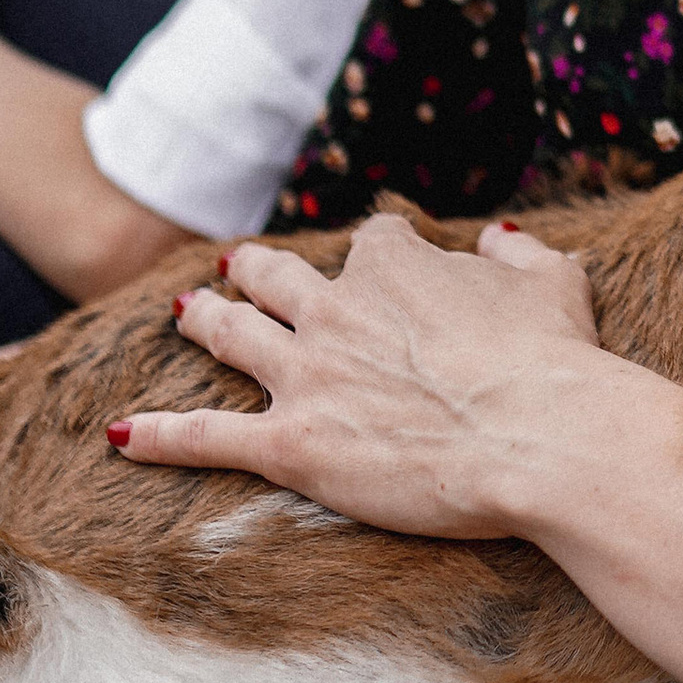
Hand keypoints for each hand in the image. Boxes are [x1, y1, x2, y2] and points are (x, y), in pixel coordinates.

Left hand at [109, 215, 614, 540]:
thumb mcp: (555, 283)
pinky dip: (162, 434)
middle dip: (256, 270)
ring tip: (183, 312)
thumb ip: (521, 255)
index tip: (384, 258)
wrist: (544, 438)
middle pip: (278, 277)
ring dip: (205, 321)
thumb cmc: (560, 363)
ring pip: (233, 336)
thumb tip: (500, 237)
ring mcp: (307, 375)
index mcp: (397, 265)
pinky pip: (207, 436)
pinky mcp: (291, 445)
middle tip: (238, 268)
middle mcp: (338, 309)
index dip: (379, 251)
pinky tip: (122, 435)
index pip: (374, 241)